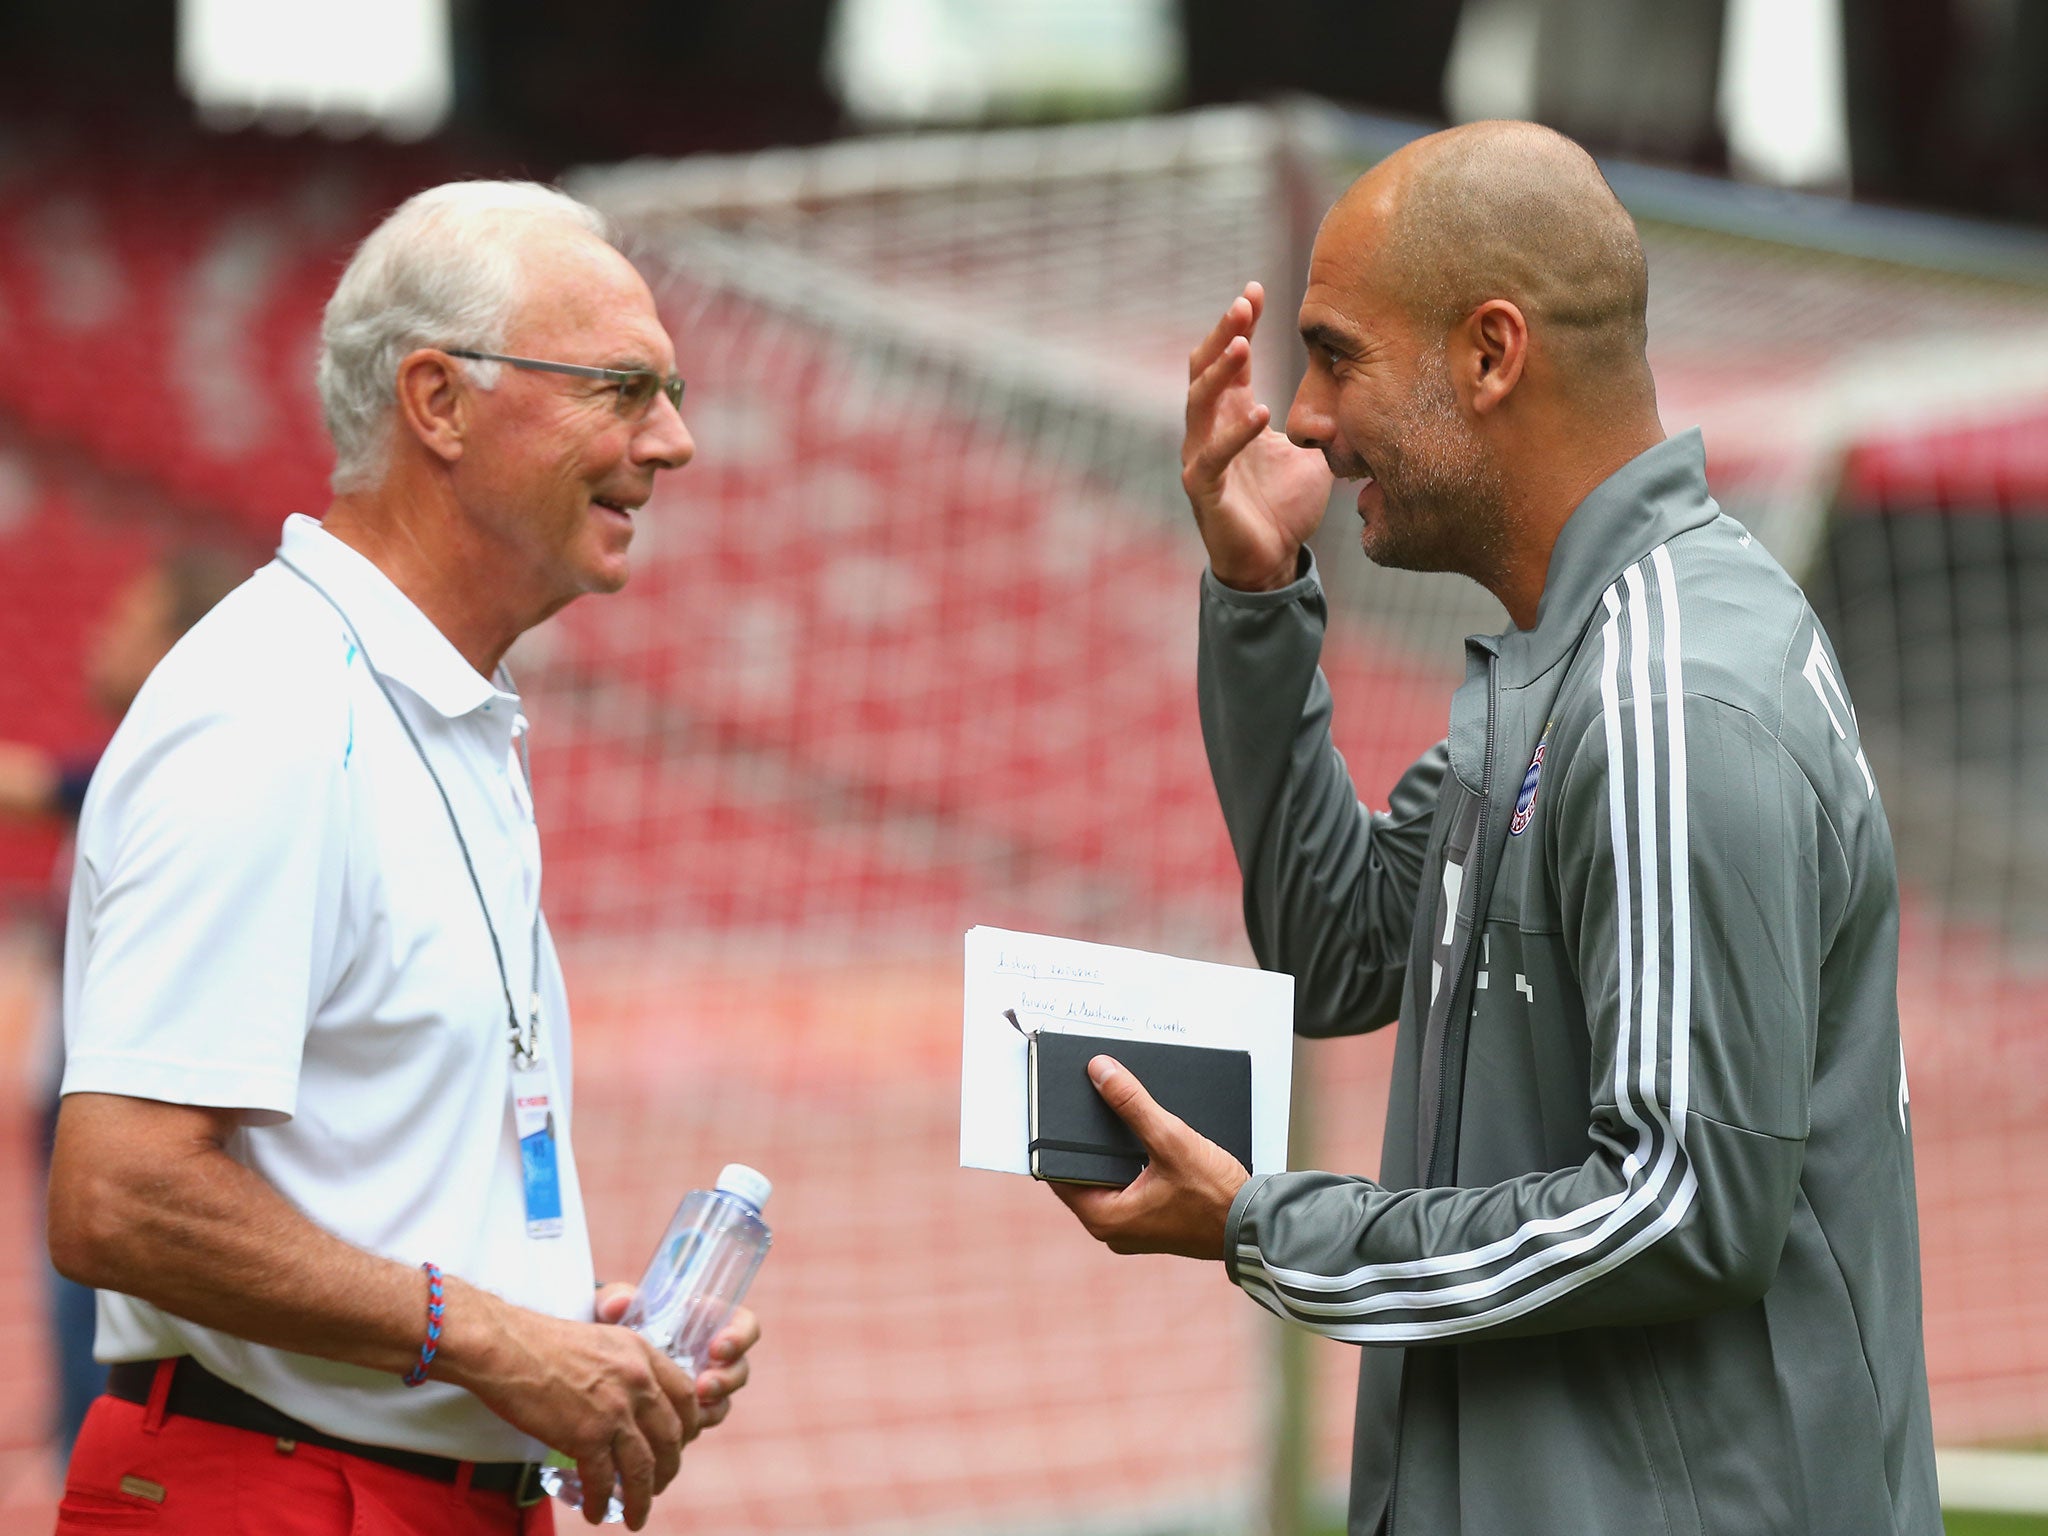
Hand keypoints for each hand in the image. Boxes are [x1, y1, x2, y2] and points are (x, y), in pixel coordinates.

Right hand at [440, 1284, 700, 1530]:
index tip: (680, 1443)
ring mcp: (614, 1410)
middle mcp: (637, 1381)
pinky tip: (597, 1513)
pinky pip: (604, 1481)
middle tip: (659, 1484)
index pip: (686, 1395)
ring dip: (643, 1498)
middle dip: (670, 1467)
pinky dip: (603, 1502)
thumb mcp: (602, 1341)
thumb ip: (625, 1367)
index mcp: (642, 1353)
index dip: (689, 1424)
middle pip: (672, 1435)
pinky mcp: (586, 1435)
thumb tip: (632, 1402)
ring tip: (637, 1516)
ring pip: (644, 1467)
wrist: (505, 1346)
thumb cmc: (542, 1343)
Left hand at [595, 1285, 757, 1427]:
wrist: (604, 1359)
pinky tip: (672, 1427)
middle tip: (702, 1387)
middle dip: (727, 1380)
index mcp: (707, 1320)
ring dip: (712, 1408)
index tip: (717, 1348)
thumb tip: (621, 1303)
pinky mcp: (686, 1411)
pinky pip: (698, 1423)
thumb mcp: (613, 1304)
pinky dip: (690, 1426)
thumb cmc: (617, 1321)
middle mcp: (712, 1355)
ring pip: (722, 1401)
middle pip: (739, 1369)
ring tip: (691, 1412)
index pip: (743, 1325)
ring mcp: (702, 1385)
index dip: (740, 1337)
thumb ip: (616, 1298)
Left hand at [1050, 1056, 1251, 1258]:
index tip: (1054, 1110)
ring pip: (1106, 1179)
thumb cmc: (1215, 1195)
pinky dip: (1128, 1164)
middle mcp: (1112, 1230)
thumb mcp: (1171, 1139)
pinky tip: (1139, 1140)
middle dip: (1086, 1140)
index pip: (1058, 1174)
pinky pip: (1126, 1187)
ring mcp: (1132, 1228)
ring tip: (1113, 1115)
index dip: (1054, 1139)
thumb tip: (1101, 1072)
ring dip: (1109, 1151)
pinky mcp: (1150, 1222)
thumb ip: (1132, 1104)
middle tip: (1086, 1103)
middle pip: (1083, 1174)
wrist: (1252, 1223)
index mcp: (1104, 1218)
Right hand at [1181, 282, 1334, 591]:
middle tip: (1243, 303)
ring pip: (1198, 403)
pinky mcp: (1204, 490)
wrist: (1272, 561)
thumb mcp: (1311, 448)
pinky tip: (1259, 413)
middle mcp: (1209, 429)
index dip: (1239, 323)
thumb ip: (1320, 415)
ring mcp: (1201, 457)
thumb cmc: (1286, 505)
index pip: (1228, 358)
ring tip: (1243, 343)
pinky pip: (1212, 456)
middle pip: (1204, 368)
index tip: (1256, 290)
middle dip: (1222, 334)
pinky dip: (1235, 435)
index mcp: (1231, 414)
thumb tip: (1359, 381)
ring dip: (1220, 371)